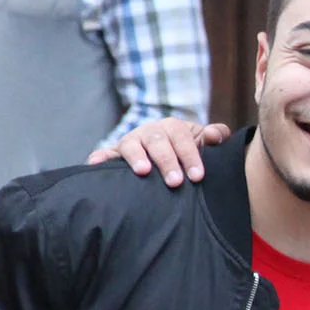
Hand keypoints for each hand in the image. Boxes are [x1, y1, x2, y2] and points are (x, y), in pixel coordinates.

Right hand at [87, 118, 229, 184]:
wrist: (166, 151)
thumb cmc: (188, 150)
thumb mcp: (203, 141)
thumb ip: (215, 136)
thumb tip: (215, 135)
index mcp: (172, 127)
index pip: (181, 137)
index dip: (190, 155)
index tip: (197, 176)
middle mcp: (150, 132)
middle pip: (156, 141)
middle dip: (166, 161)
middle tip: (175, 181)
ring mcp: (131, 142)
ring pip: (131, 145)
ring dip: (136, 157)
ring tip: (143, 171)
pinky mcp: (115, 154)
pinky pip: (105, 154)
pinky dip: (100, 157)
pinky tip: (94, 163)